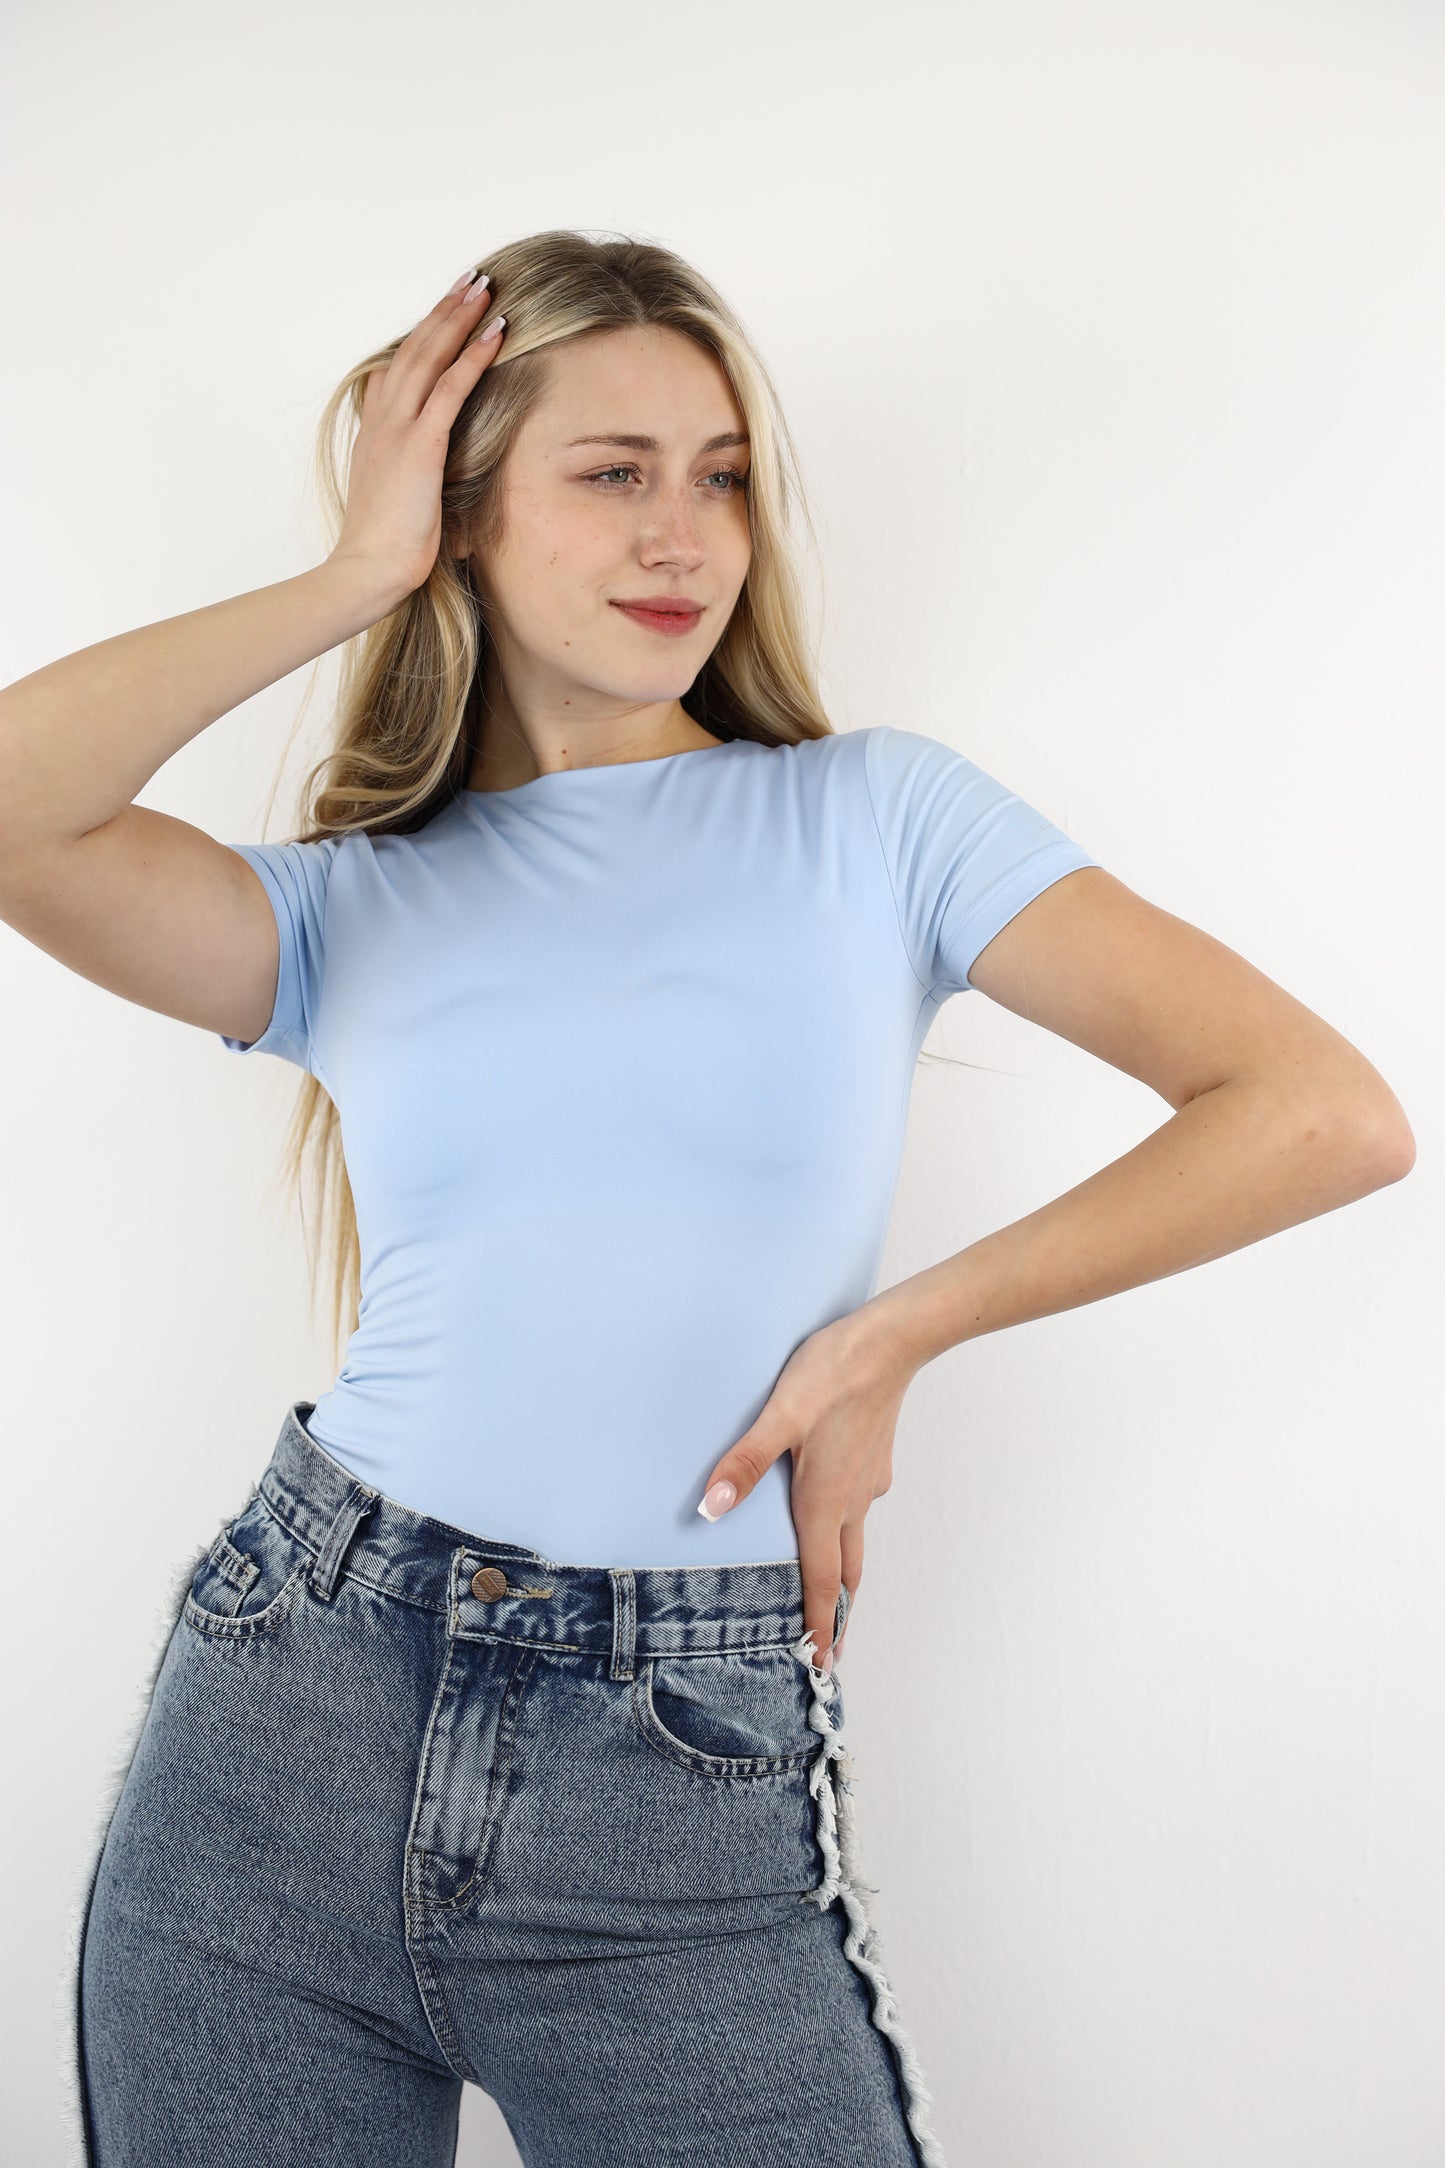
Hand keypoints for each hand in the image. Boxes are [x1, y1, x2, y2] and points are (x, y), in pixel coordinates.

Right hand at [328, 266, 507, 605]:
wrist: (366, 571)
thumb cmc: (383, 552)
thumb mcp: (397, 504)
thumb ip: (411, 480)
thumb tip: (432, 482)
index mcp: (376, 434)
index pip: (398, 371)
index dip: (423, 337)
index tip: (445, 312)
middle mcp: (383, 422)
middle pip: (415, 349)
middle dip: (444, 311)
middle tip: (471, 279)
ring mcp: (398, 430)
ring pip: (429, 356)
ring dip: (458, 317)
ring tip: (484, 287)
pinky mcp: (419, 446)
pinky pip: (450, 389)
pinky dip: (474, 356)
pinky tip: (496, 331)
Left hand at [694, 1304, 920, 1671]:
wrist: (891, 1341)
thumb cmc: (832, 1374)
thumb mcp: (778, 1415)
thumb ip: (744, 1462)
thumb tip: (710, 1508)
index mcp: (825, 1502)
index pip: (823, 1582)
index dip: (819, 1625)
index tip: (821, 1663)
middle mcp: (851, 1502)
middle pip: (845, 1573)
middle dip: (836, 1615)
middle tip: (829, 1650)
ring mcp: (867, 1481)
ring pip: (854, 1542)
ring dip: (843, 1577)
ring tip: (833, 1599)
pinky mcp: (873, 1460)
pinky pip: (859, 1509)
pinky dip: (846, 1532)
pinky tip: (833, 1515)